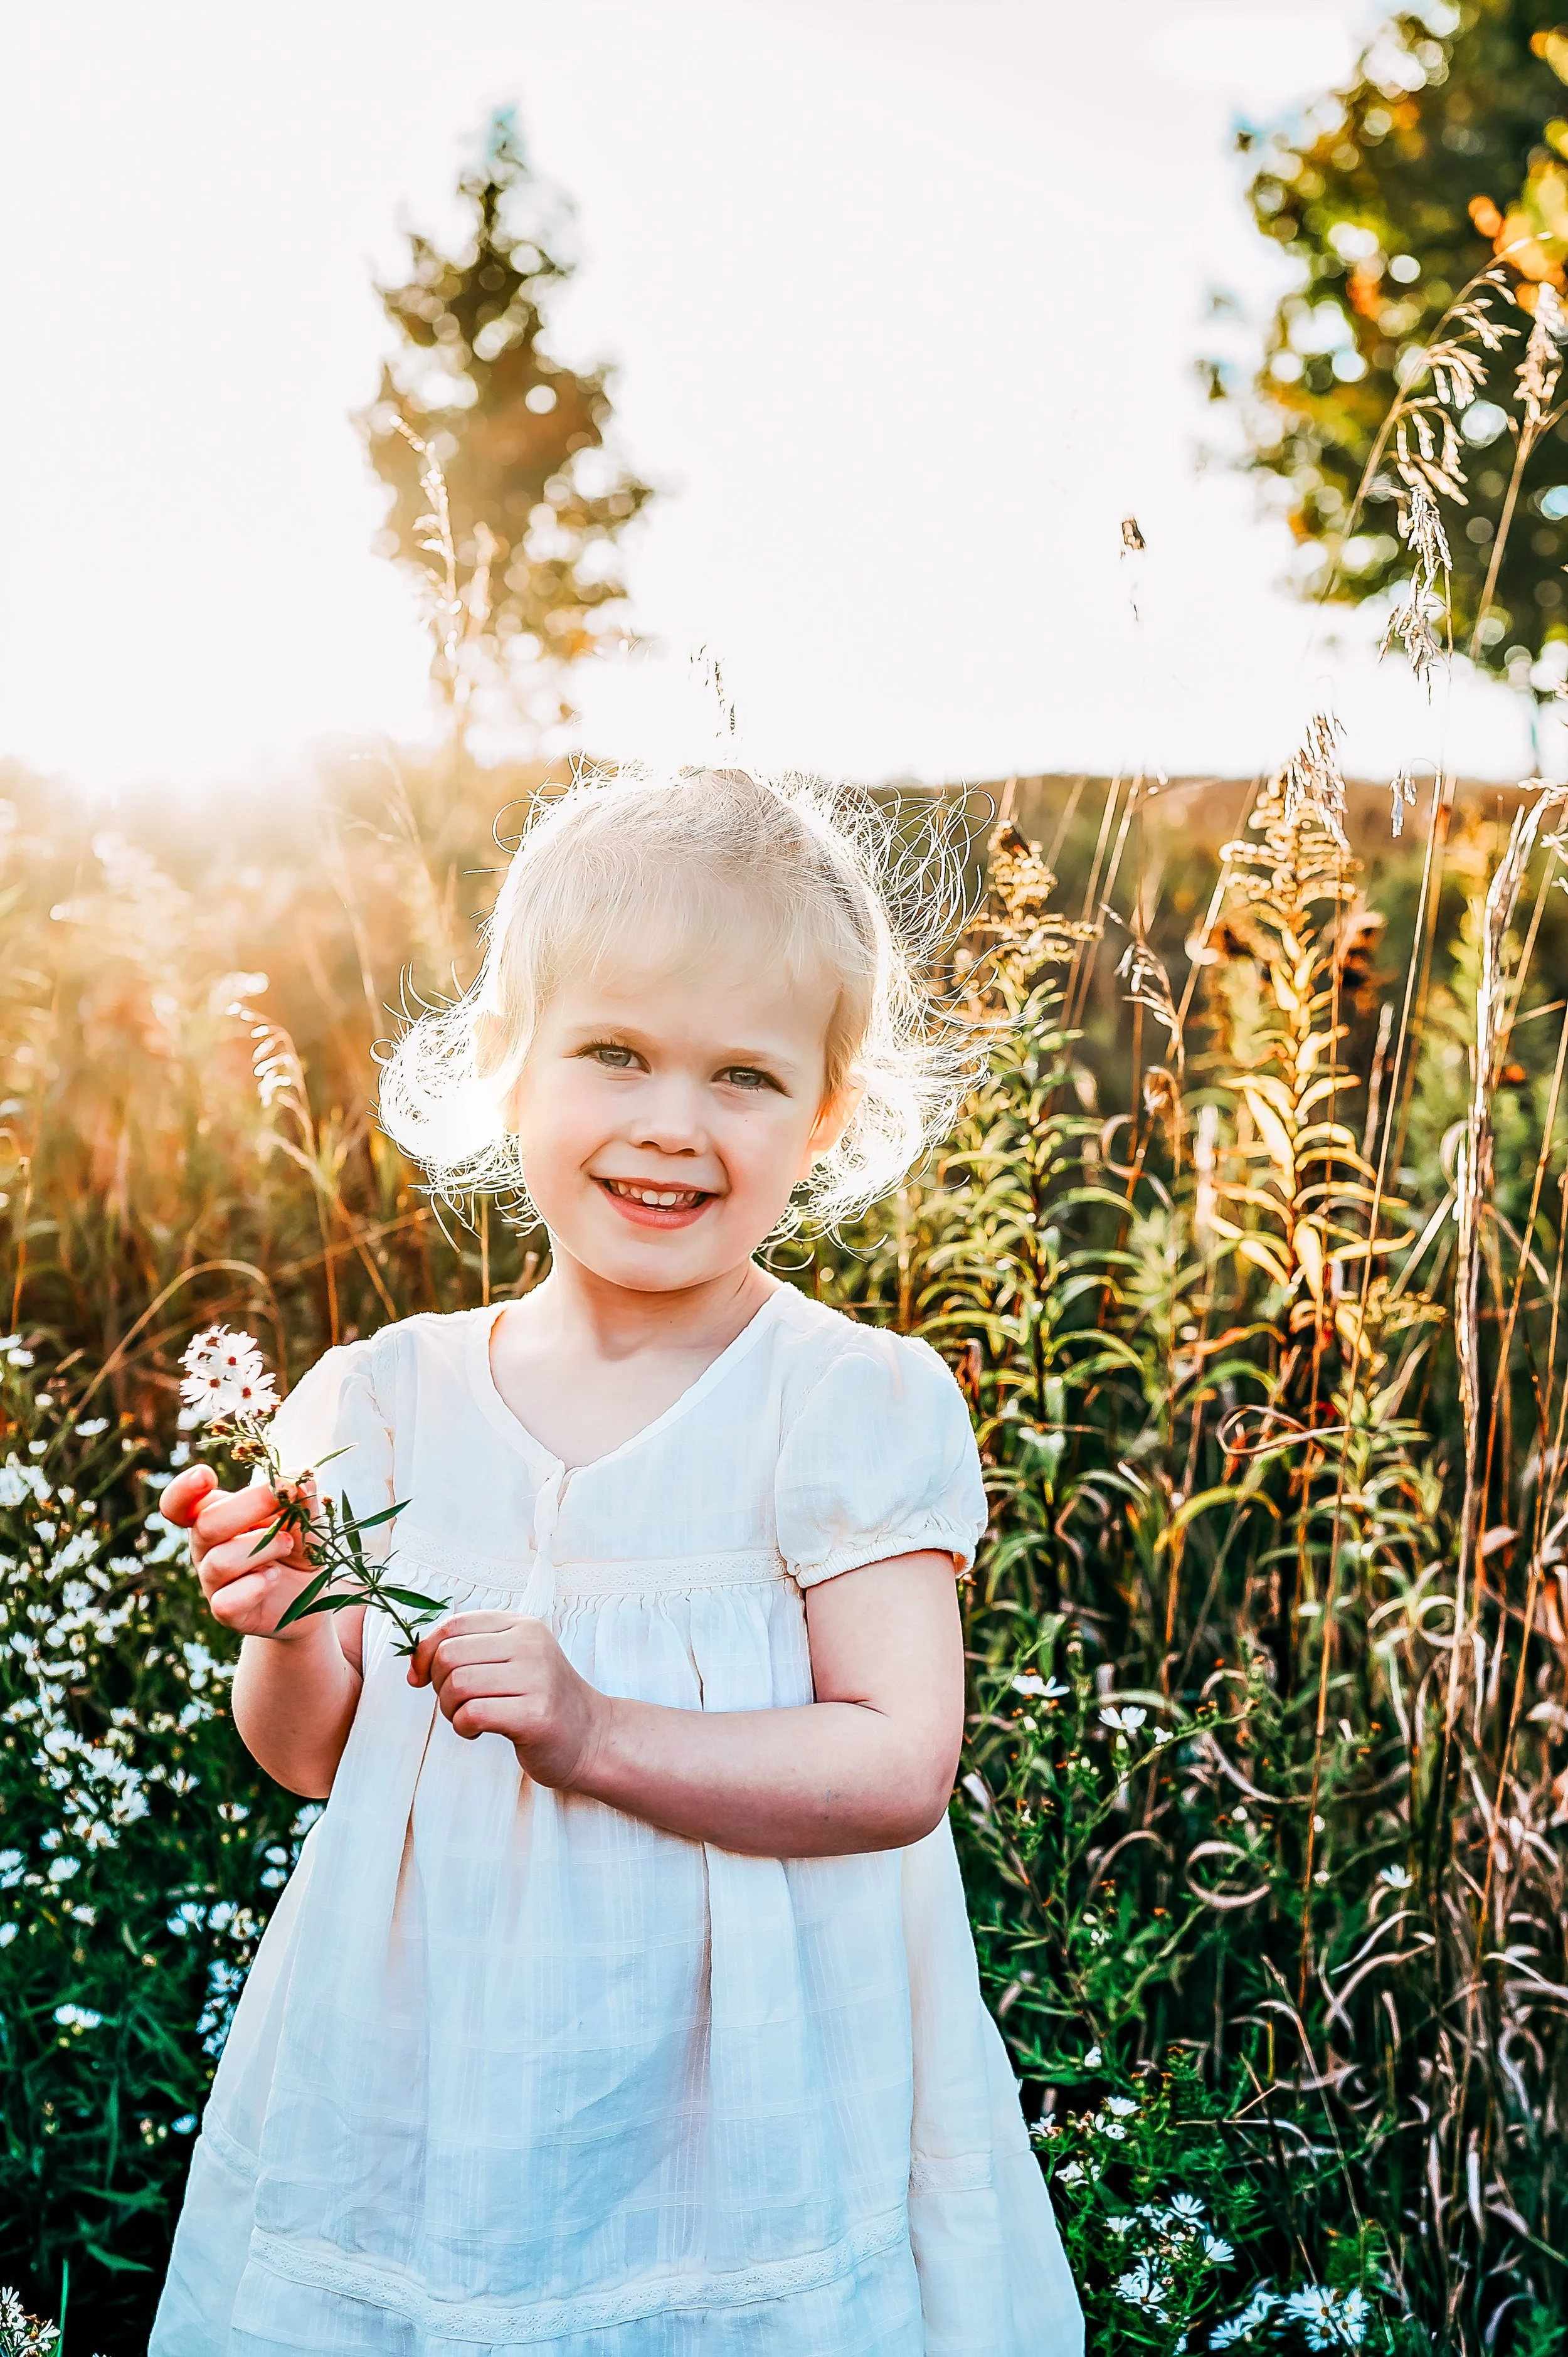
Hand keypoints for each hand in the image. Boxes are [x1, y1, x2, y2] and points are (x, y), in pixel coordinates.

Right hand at [160, 1463, 320, 1640]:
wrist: (314, 1593)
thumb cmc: (300, 1545)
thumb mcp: (306, 1517)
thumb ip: (302, 1496)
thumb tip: (301, 1474)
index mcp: (214, 1517)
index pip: (178, 1505)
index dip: (183, 1490)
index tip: (206, 1474)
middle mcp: (206, 1549)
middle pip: (205, 1524)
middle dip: (249, 1505)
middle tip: (286, 1496)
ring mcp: (213, 1583)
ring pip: (220, 1561)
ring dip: (264, 1547)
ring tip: (289, 1543)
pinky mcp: (227, 1612)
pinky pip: (226, 1602)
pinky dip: (257, 1586)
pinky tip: (275, 1577)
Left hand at [408, 1611, 604, 1786]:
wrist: (590, 1737)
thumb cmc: (540, 1700)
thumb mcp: (512, 1660)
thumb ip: (470, 1651)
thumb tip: (414, 1663)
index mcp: (522, 1625)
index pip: (454, 1625)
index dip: (425, 1652)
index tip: (420, 1676)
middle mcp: (531, 1644)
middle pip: (450, 1656)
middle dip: (438, 1686)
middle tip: (454, 1704)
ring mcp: (536, 1678)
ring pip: (458, 1685)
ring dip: (450, 1710)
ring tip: (467, 1718)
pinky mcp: (535, 1715)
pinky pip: (473, 1714)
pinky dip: (463, 1727)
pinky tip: (477, 1731)